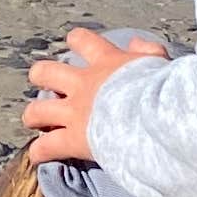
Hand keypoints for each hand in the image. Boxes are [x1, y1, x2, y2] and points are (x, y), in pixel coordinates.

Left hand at [24, 28, 166, 168]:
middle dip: (40, 77)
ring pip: (37, 110)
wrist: (153, 118)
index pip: (84, 41)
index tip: (74, 41)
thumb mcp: (159, 63)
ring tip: (33, 121)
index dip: (77, 41)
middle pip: (46, 72)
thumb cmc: (163, 91)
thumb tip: (136, 44)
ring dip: (33, 115)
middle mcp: (83, 84)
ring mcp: (74, 112)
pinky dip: (40, 152)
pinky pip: (47, 147)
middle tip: (43, 84)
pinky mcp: (72, 139)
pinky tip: (38, 156)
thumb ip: (147, 52)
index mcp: (106, 62)